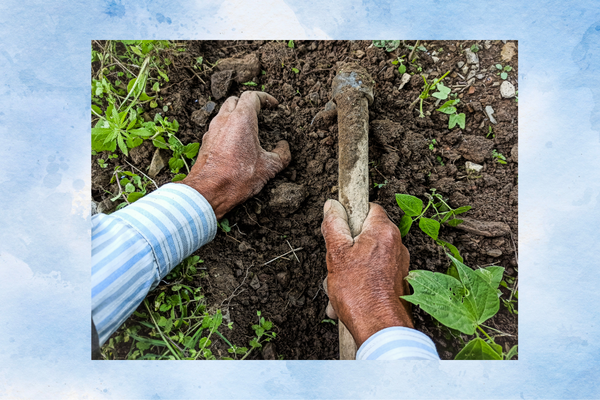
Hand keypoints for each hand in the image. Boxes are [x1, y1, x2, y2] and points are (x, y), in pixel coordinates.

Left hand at [181, 91, 290, 218]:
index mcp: (242, 120)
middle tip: (260, 113)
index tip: (273, 105)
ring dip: (236, 115)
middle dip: (249, 103)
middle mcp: (224, 120)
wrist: (207, 192)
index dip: (265, 98)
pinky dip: (227, 128)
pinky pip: (217, 127)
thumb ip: (282, 154)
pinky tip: (235, 142)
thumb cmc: (237, 178)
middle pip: (236, 100)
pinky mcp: (205, 142)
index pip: (253, 97)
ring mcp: (212, 130)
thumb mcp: (269, 168)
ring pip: (224, 112)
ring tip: (248, 128)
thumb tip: (284, 147)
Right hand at [321, 199, 412, 346]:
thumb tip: (332, 206)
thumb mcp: (336, 254)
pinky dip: (361, 280)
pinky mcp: (398, 280)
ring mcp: (399, 263)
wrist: (380, 329)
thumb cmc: (359, 293)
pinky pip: (375, 272)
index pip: (368, 208)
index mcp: (383, 231)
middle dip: (347, 247)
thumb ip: (334, 225)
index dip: (351, 215)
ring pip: (368, 255)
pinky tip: (347, 296)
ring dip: (351, 267)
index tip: (339, 228)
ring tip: (338, 285)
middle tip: (335, 262)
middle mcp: (396, 244)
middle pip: (367, 233)